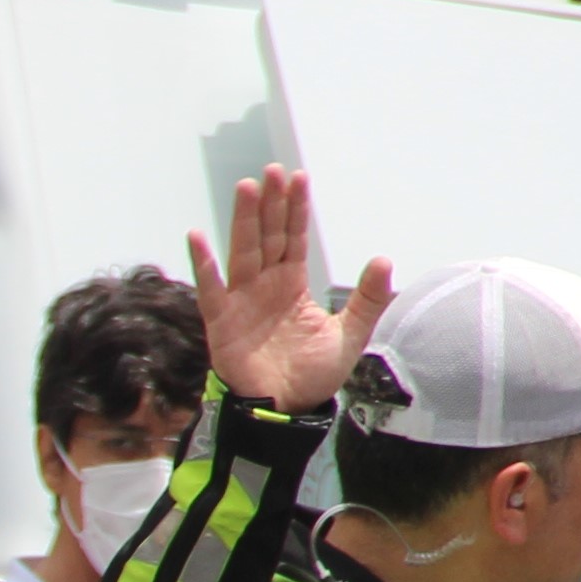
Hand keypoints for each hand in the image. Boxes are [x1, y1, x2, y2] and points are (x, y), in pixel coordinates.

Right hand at [185, 168, 396, 413]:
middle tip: (272, 171)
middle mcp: (264, 286)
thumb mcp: (350, 335)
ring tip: (246, 187)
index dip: (295, 210)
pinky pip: (210, 289)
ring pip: (243, 251)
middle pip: (268, 236)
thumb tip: (384, 260)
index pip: (294, 239)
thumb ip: (368, 299)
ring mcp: (241, 301)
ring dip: (243, 220)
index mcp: (292, 285)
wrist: (286, 411)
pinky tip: (196, 237)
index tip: (298, 178)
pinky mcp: (221, 322)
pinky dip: (202, 264)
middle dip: (270, 203)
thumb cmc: (312, 376)